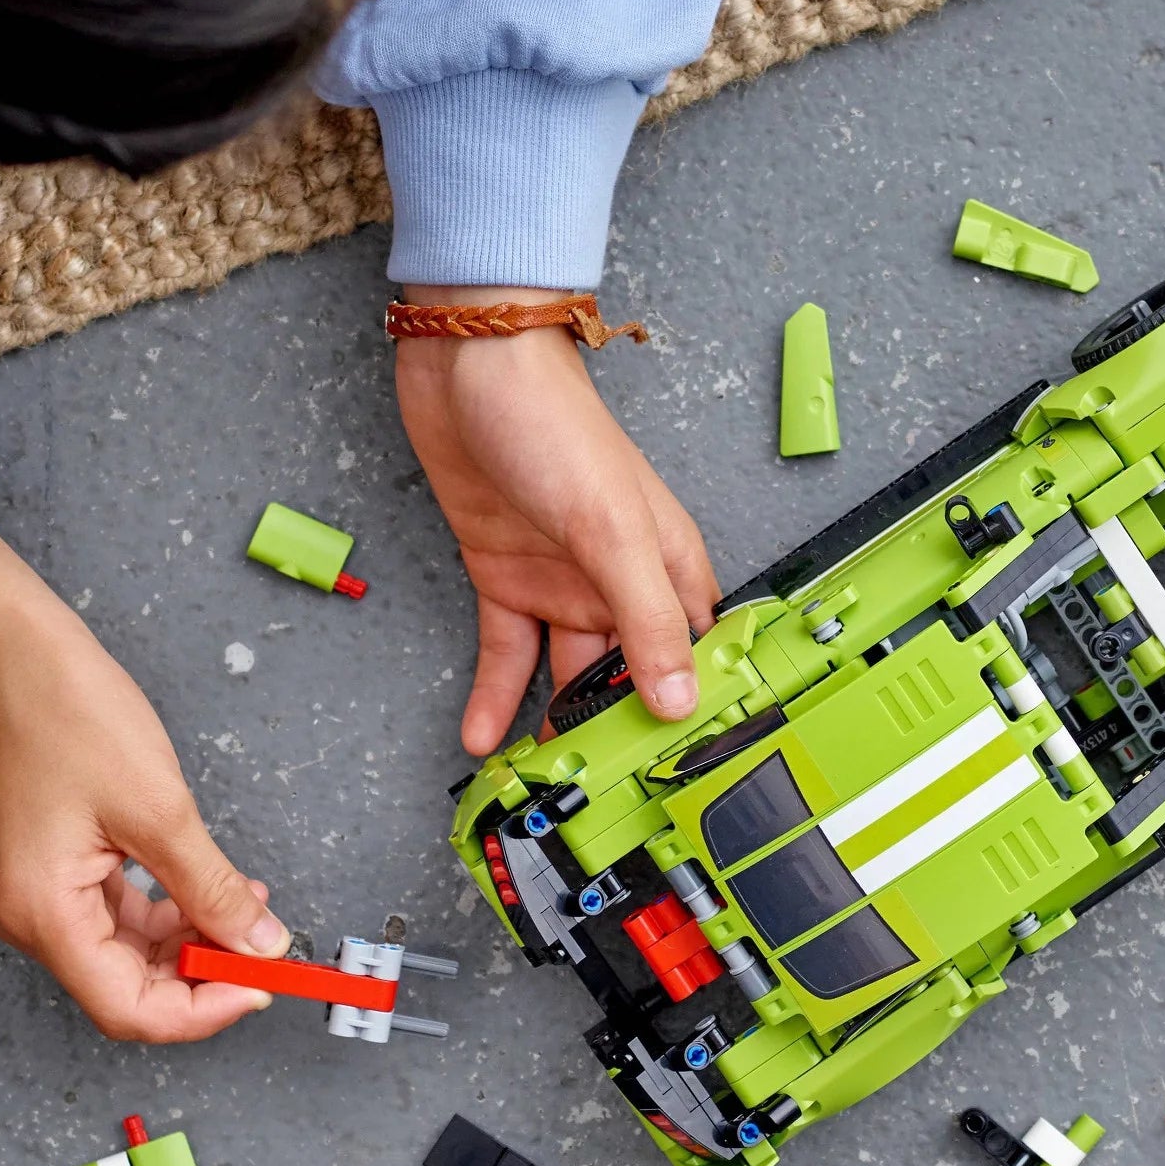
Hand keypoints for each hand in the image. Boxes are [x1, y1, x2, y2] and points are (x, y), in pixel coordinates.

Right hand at [0, 507, 288, 1040]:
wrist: (11, 654)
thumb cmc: (67, 714)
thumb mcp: (160, 809)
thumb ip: (211, 889)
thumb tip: (259, 944)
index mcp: (44, 914)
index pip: (129, 1009)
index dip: (202, 1011)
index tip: (260, 985)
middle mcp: (29, 917)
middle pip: (128, 986)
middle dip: (202, 972)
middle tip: (264, 945)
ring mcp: (36, 894)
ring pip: (126, 951)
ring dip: (190, 937)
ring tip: (246, 906)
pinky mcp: (50, 870)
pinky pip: (115, 913)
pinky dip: (167, 909)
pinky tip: (209, 886)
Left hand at [395, 289, 719, 754]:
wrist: (468, 365)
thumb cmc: (555, 422)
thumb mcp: (610, 530)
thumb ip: (644, 620)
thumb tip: (676, 698)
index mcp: (668, 564)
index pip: (696, 655)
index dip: (695, 712)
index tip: (685, 774)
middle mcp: (619, 580)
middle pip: (628, 677)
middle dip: (616, 736)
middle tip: (602, 800)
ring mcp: (561, 580)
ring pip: (566, 675)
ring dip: (551, 727)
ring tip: (540, 786)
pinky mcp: (504, 574)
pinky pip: (505, 652)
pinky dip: (493, 695)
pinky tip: (481, 736)